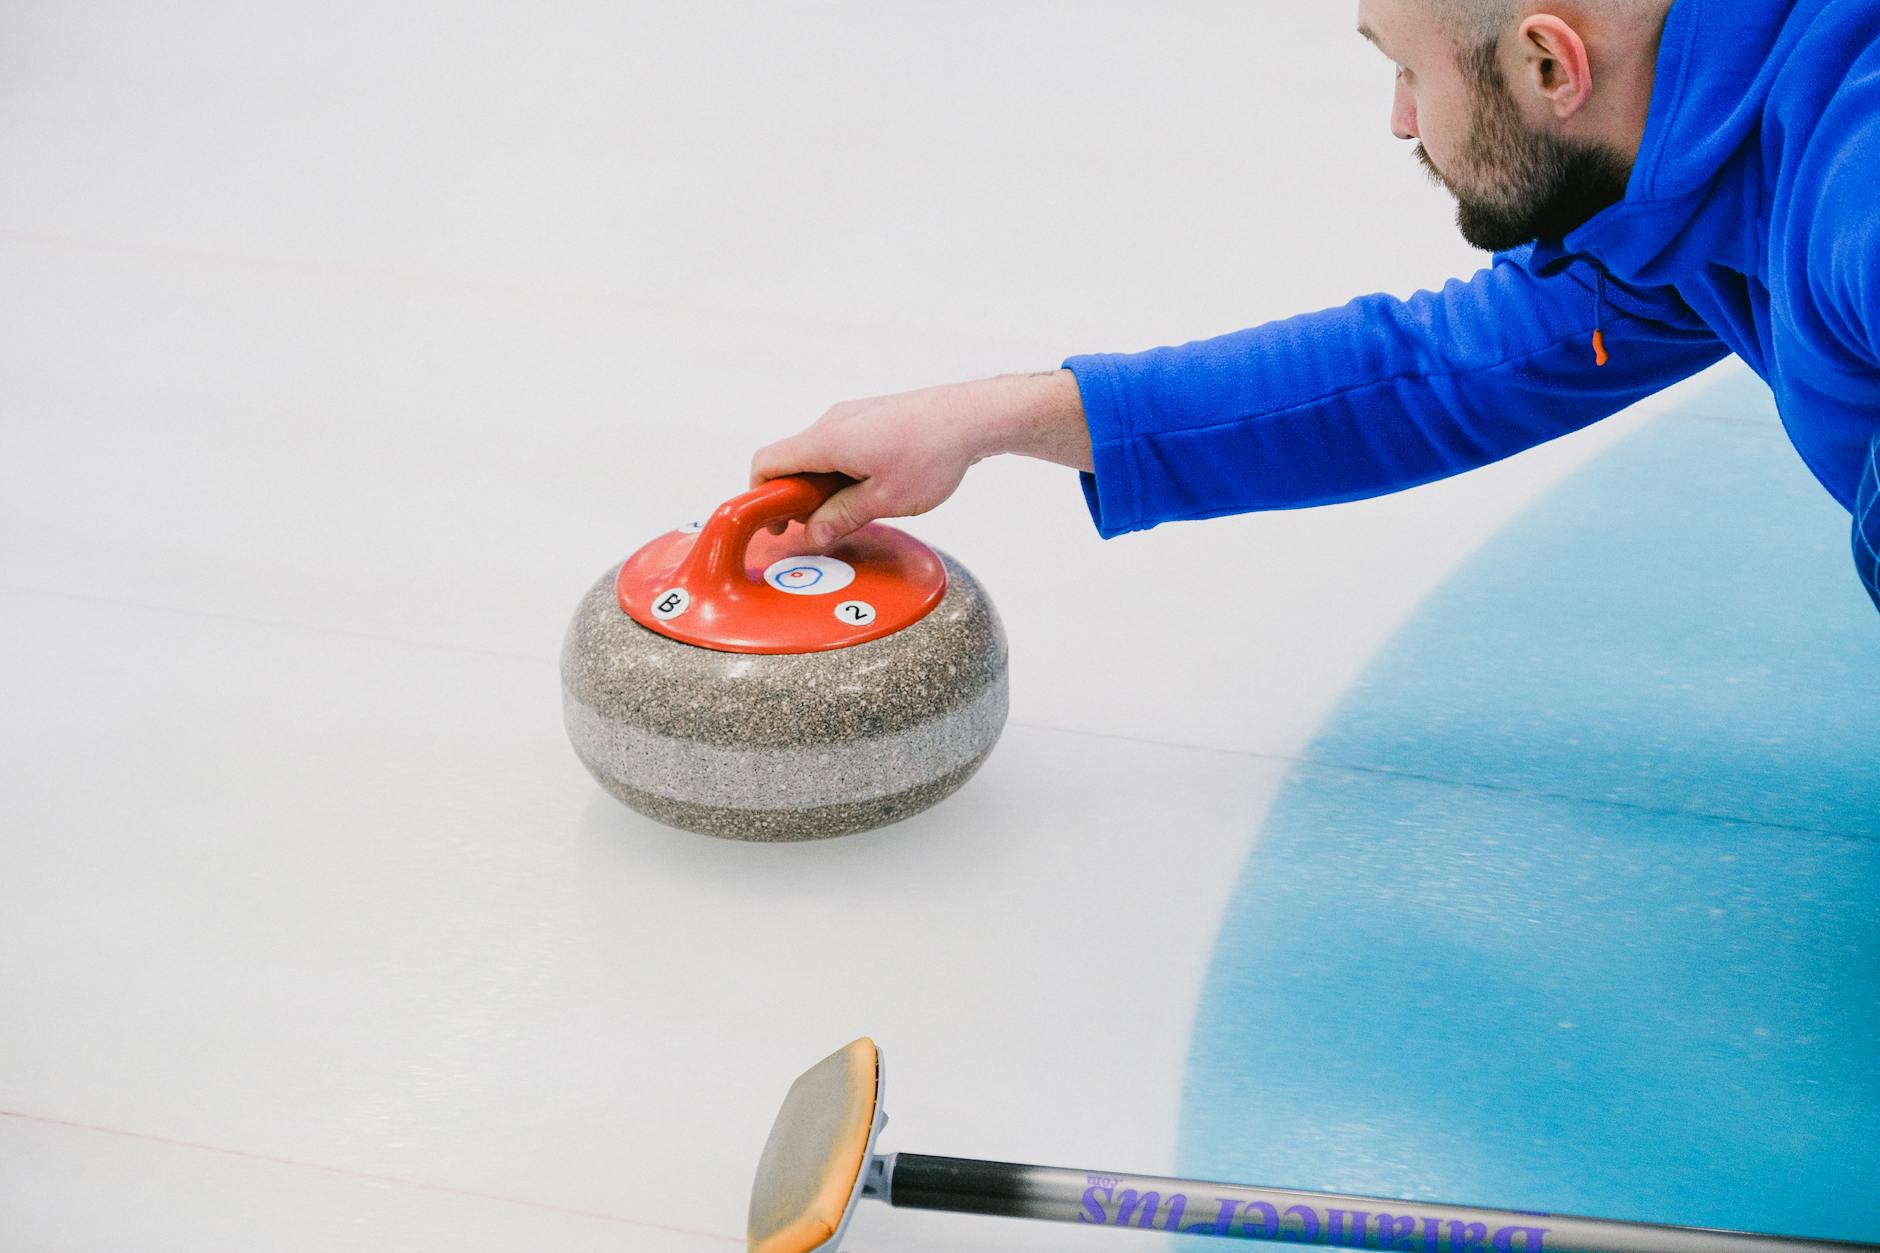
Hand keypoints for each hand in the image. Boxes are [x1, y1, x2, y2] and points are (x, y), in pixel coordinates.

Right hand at [750, 371, 1089, 549]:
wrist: (973, 416)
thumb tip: (812, 535)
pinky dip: (841, 472)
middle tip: (819, 527)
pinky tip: (871, 491)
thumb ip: (841, 518)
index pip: (767, 463)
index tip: (775, 524)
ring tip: (852, 512)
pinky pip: (839, 447)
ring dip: (822, 487)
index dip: (759, 497)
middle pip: (790, 461)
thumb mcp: (884, 500)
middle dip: (796, 498)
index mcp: (826, 440)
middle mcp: (832, 422)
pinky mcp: (870, 418)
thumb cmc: (933, 453)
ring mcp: (851, 416)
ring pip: (817, 456)